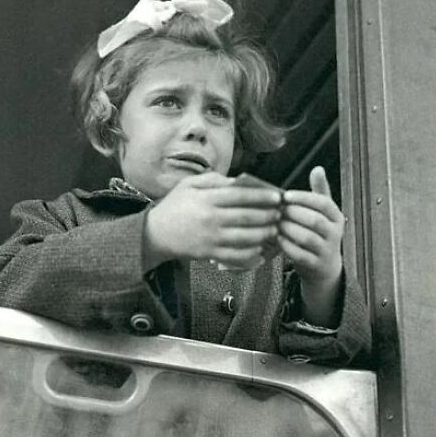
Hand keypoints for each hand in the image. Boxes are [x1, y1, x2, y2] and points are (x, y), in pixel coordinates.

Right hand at [144, 172, 281, 270]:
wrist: (155, 233)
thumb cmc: (174, 206)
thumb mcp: (189, 184)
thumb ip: (214, 180)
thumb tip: (240, 181)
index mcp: (207, 198)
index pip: (241, 196)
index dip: (262, 197)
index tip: (277, 197)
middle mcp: (212, 218)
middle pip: (248, 217)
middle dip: (268, 215)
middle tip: (280, 213)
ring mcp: (212, 238)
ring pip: (247, 237)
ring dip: (265, 234)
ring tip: (274, 229)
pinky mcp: (210, 254)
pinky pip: (237, 255)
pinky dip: (252, 254)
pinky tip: (260, 249)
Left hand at [278, 166, 344, 324]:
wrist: (323, 266)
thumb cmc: (318, 231)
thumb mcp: (322, 212)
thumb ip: (319, 190)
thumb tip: (318, 168)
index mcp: (337, 216)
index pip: (324, 203)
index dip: (303, 198)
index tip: (285, 195)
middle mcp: (335, 233)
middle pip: (314, 220)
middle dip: (293, 214)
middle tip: (276, 210)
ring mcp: (326, 250)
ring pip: (307, 238)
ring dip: (288, 229)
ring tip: (275, 223)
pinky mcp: (315, 264)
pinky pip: (300, 254)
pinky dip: (286, 245)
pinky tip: (276, 238)